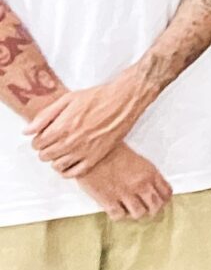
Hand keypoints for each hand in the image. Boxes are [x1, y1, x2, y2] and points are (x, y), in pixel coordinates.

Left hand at [27, 74, 153, 177]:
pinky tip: (70, 162)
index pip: (37, 144)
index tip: (44, 136)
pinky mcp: (96, 157)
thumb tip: (27, 131)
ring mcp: (84, 151)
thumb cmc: (96, 97)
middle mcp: (70, 142)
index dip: (38, 140)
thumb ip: (45, 116)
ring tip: (62, 151)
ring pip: (58, 166)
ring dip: (56, 160)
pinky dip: (68, 171)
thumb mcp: (67, 99)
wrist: (124, 101)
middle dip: (45, 149)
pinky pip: (75, 173)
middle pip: (45, 156)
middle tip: (53, 142)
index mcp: (61, 127)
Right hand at [76, 144, 170, 220]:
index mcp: (150, 173)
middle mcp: (140, 184)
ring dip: (134, 213)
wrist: (91, 150)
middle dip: (151, 209)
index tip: (158, 201)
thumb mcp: (138, 160)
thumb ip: (147, 174)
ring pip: (139, 213)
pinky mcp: (108, 199)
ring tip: (128, 208)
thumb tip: (150, 188)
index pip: (166, 193)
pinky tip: (114, 208)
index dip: (163, 200)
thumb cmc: (112, 151)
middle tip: (144, 207)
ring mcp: (125, 193)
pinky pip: (119, 215)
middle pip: (156, 206)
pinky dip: (118, 214)